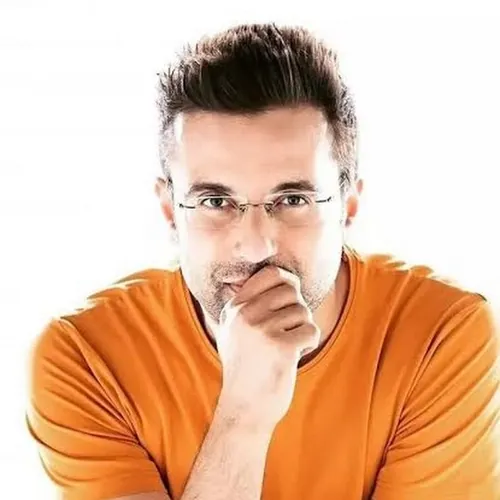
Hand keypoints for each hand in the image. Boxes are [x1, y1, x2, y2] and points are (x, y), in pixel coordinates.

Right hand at [216, 266, 319, 428]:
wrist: (244, 409)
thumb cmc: (246, 369)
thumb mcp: (235, 331)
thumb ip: (251, 304)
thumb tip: (286, 277)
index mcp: (234, 308)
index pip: (270, 273)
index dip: (288, 282)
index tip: (289, 299)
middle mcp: (244, 315)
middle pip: (291, 291)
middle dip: (297, 310)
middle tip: (287, 331)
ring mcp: (261, 330)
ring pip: (303, 312)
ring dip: (302, 330)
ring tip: (285, 349)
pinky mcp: (280, 347)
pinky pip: (311, 331)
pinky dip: (308, 343)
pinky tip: (293, 357)